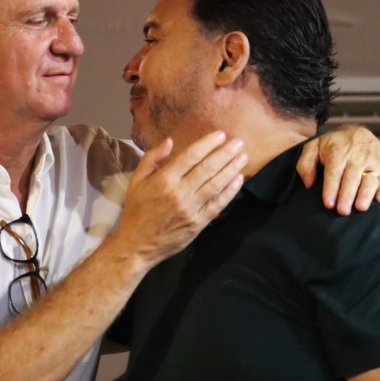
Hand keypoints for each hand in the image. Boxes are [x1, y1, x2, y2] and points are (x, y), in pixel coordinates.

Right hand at [114, 131, 245, 266]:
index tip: (221, 135)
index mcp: (163, 180)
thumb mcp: (136, 181)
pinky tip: (238, 180)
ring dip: (232, 169)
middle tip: (239, 143)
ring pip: (216, 185)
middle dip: (225, 153)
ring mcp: (190, 209)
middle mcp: (179, 192)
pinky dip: (230, 191)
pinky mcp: (198, 223)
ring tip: (243, 158)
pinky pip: (218, 204)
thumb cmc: (136, 210)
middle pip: (208, 168)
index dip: (208, 144)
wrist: (137, 244)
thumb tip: (170, 141)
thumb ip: (152, 159)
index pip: (191, 156)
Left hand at [295, 125, 379, 214]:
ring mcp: (371, 163)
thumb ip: (305, 164)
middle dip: (347, 195)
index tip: (329, 203)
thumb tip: (308, 184)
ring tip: (360, 208)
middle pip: (352, 178)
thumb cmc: (332, 146)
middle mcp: (356, 157)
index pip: (334, 172)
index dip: (331, 188)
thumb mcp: (314, 147)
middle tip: (342, 211)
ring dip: (366, 194)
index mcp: (338, 152)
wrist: (358, 133)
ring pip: (370, 179)